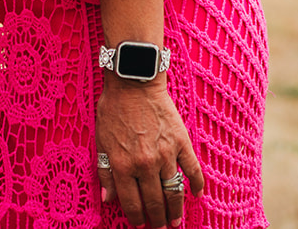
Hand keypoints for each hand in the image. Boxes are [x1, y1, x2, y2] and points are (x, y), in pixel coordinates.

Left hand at [94, 76, 204, 227]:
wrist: (133, 82)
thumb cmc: (114, 109)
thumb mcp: (101, 140)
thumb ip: (104, 171)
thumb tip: (107, 198)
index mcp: (122, 164)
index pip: (131, 202)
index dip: (136, 217)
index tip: (139, 224)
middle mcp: (144, 163)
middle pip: (154, 201)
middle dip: (157, 220)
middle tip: (159, 228)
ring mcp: (165, 154)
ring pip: (173, 192)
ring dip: (175, 211)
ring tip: (175, 222)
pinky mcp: (181, 143)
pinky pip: (192, 170)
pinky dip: (196, 185)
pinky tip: (196, 196)